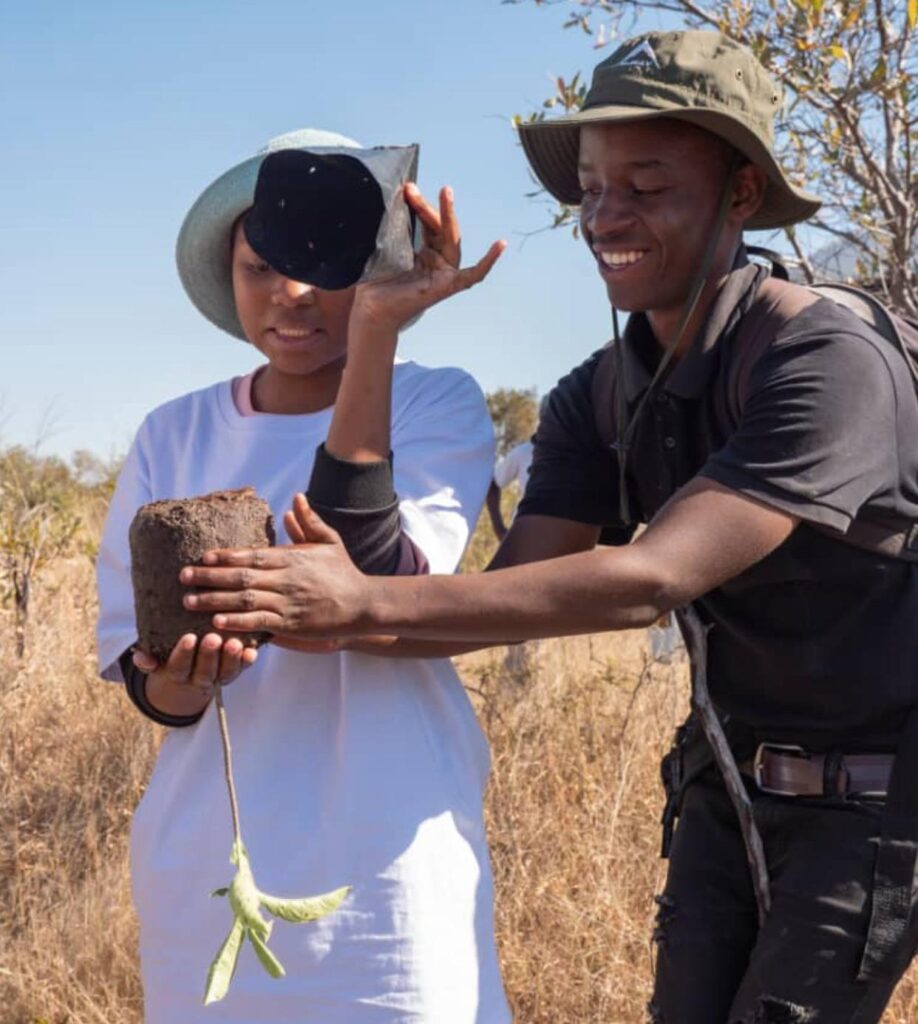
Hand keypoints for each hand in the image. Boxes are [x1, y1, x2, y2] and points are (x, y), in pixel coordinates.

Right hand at [133, 633, 257, 715]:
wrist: (189, 678)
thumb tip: (142, 658)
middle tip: (213, 638)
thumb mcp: (156, 658)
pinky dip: (247, 662)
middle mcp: (199, 679)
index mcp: (177, 675)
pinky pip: (242, 669)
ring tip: (235, 644)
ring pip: (226, 672)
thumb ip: (146, 657)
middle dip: (209, 656)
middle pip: (205, 672)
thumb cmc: (170, 657)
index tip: (189, 638)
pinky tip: (252, 652)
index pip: (179, 667)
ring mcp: (219, 676)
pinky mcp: (235, 671)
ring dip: (231, 659)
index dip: (184, 654)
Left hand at [179, 495, 371, 638]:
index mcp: (292, 558)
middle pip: (241, 577)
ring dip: (214, 601)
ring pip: (245, 600)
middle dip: (209, 577)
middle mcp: (286, 579)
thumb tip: (296, 498)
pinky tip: (217, 623)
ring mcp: (288, 603)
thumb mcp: (329, 541)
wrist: (364, 604)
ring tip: (189, 602)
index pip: (252, 555)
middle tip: (183, 577)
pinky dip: (238, 623)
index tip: (203, 556)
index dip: (225, 555)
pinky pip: (259, 623)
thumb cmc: (344, 572)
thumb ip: (309, 521)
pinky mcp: (292, 624)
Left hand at [350, 183, 505, 333]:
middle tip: (411, 189)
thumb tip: (392, 196)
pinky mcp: (448, 287)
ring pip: (452, 240)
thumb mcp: (384, 248)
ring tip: (445, 193)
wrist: (371, 311)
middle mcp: (436, 261)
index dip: (419, 205)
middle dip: (428, 207)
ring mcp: (444, 273)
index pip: (427, 223)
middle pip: (440, 227)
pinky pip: (473, 275)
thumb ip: (391, 226)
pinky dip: (488, 261)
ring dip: (448, 215)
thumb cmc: (375, 283)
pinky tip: (501, 244)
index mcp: (423, 252)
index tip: (405, 189)